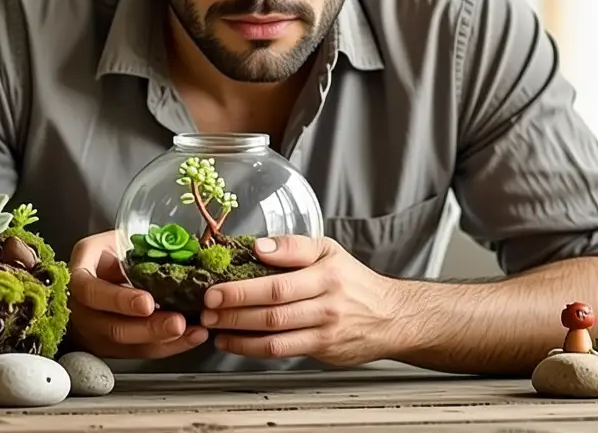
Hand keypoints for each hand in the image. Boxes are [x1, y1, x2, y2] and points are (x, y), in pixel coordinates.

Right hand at [66, 230, 208, 357]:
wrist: (100, 270)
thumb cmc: (111, 253)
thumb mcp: (118, 240)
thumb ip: (142, 246)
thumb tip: (183, 245)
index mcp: (79, 274)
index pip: (91, 291)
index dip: (119, 300)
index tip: (148, 303)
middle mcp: (81, 308)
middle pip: (111, 327)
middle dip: (149, 328)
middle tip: (178, 323)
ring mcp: (95, 332)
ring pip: (127, 345)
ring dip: (164, 340)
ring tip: (191, 331)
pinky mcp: (111, 347)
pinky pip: (140, 351)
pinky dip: (169, 346)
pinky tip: (191, 337)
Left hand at [200, 235, 401, 365]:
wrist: (391, 316)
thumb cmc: (353, 281)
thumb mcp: (329, 251)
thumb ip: (293, 246)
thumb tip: (258, 246)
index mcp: (325, 273)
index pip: (278, 283)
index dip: (242, 288)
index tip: (215, 288)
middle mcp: (326, 303)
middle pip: (273, 310)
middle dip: (234, 311)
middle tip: (207, 309)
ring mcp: (324, 329)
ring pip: (274, 335)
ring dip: (238, 332)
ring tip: (214, 326)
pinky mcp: (321, 350)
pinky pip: (281, 351)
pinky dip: (252, 348)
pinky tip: (233, 342)